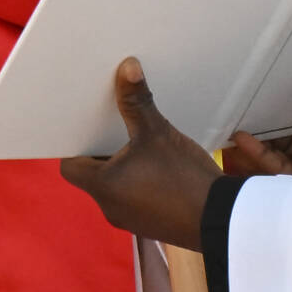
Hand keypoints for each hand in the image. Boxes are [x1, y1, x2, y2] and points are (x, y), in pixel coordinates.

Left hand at [59, 59, 217, 249]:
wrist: (222, 220)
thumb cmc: (183, 178)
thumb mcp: (158, 133)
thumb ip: (137, 101)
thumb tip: (127, 66)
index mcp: (102, 187)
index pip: (69, 167)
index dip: (74, 146)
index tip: (85, 129)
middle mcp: (109, 208)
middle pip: (92, 175)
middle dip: (101, 152)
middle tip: (111, 128)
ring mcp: (130, 220)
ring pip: (114, 187)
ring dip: (122, 168)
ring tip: (135, 145)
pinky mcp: (150, 225)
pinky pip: (134, 199)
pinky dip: (138, 183)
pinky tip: (157, 168)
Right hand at [227, 38, 291, 177]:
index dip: (276, 118)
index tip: (259, 99)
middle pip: (279, 145)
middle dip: (258, 131)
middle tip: (238, 112)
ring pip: (272, 158)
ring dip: (253, 143)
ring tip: (233, 125)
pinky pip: (276, 171)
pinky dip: (258, 156)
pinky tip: (244, 140)